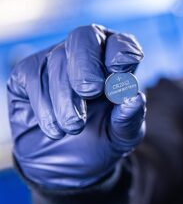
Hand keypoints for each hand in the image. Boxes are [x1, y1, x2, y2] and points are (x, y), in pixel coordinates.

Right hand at [7, 24, 145, 188]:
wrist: (65, 165)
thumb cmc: (101, 140)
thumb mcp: (122, 137)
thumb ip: (130, 119)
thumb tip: (134, 98)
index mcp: (118, 61)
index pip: (121, 44)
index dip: (121, 52)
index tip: (121, 71)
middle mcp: (88, 52)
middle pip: (83, 37)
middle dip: (87, 63)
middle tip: (91, 91)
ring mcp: (55, 60)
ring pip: (57, 61)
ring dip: (66, 96)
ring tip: (74, 127)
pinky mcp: (28, 74)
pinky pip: (33, 77)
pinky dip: (45, 106)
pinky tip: (56, 130)